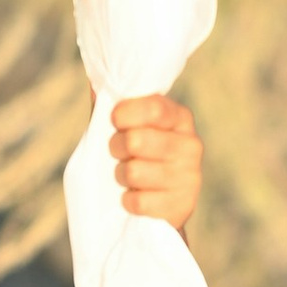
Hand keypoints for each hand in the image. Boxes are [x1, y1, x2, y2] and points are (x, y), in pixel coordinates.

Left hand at [110, 95, 201, 231]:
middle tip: (122, 154)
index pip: (152, 107)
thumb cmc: (137, 156)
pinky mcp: (183, 206)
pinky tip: (137, 197)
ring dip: (122, 176)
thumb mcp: (127, 127)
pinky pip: (137, 201)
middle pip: (136, 140)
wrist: (159, 206)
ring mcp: (190, 177)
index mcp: (180, 118)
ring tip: (130, 177)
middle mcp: (191, 145)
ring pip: (133, 172)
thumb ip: (112, 104)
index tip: (115, 120)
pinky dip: (129, 201)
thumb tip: (95, 80)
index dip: (124, 114)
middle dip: (117, 148)